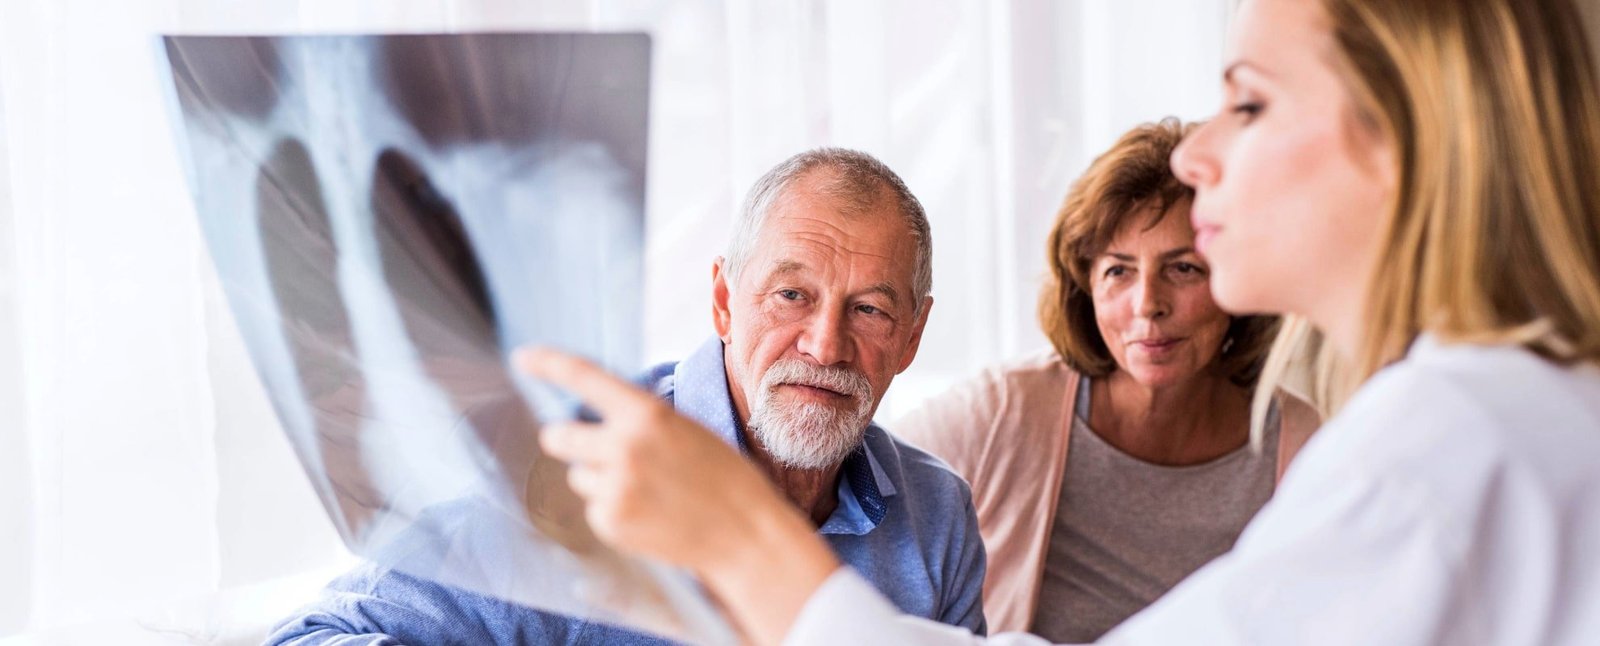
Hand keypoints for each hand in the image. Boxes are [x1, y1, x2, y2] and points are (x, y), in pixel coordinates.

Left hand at [514, 347, 839, 644]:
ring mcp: (614, 488)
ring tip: (647, 491)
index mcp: (647, 414)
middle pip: (558, 437)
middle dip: (568, 441)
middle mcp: (623, 447)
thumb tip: (591, 420)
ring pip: (577, 477)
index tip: (523, 357)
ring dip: (599, 480)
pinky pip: (593, 510)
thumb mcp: (684, 429)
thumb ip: (638, 421)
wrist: (744, 534)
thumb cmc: (721, 476)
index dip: (549, 364)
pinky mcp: (610, 523)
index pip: (584, 378)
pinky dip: (613, 512)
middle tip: (593, 449)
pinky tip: (649, 515)